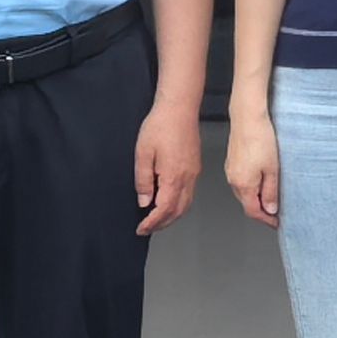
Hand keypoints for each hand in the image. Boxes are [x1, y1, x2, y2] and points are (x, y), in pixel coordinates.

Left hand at [133, 98, 202, 233]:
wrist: (179, 108)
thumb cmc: (159, 127)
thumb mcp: (143, 153)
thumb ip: (143, 180)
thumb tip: (144, 202)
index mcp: (173, 177)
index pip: (164, 209)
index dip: (152, 223)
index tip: (141, 229)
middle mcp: (187, 178)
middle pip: (178, 211)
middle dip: (163, 224)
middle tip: (147, 228)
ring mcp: (194, 173)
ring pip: (186, 204)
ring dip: (172, 216)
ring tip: (157, 220)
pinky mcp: (195, 167)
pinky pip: (189, 194)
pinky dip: (179, 205)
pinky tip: (169, 202)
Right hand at [226, 109, 281, 227]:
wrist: (248, 118)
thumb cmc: (261, 139)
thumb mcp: (272, 169)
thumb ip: (271, 191)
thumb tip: (271, 209)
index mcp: (243, 185)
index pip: (253, 211)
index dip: (266, 219)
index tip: (276, 222)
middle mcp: (233, 180)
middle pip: (247, 203)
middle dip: (261, 210)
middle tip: (276, 212)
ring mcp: (231, 171)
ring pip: (244, 192)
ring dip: (256, 198)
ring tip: (272, 196)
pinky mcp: (232, 162)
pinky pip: (241, 181)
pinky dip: (251, 186)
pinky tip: (261, 180)